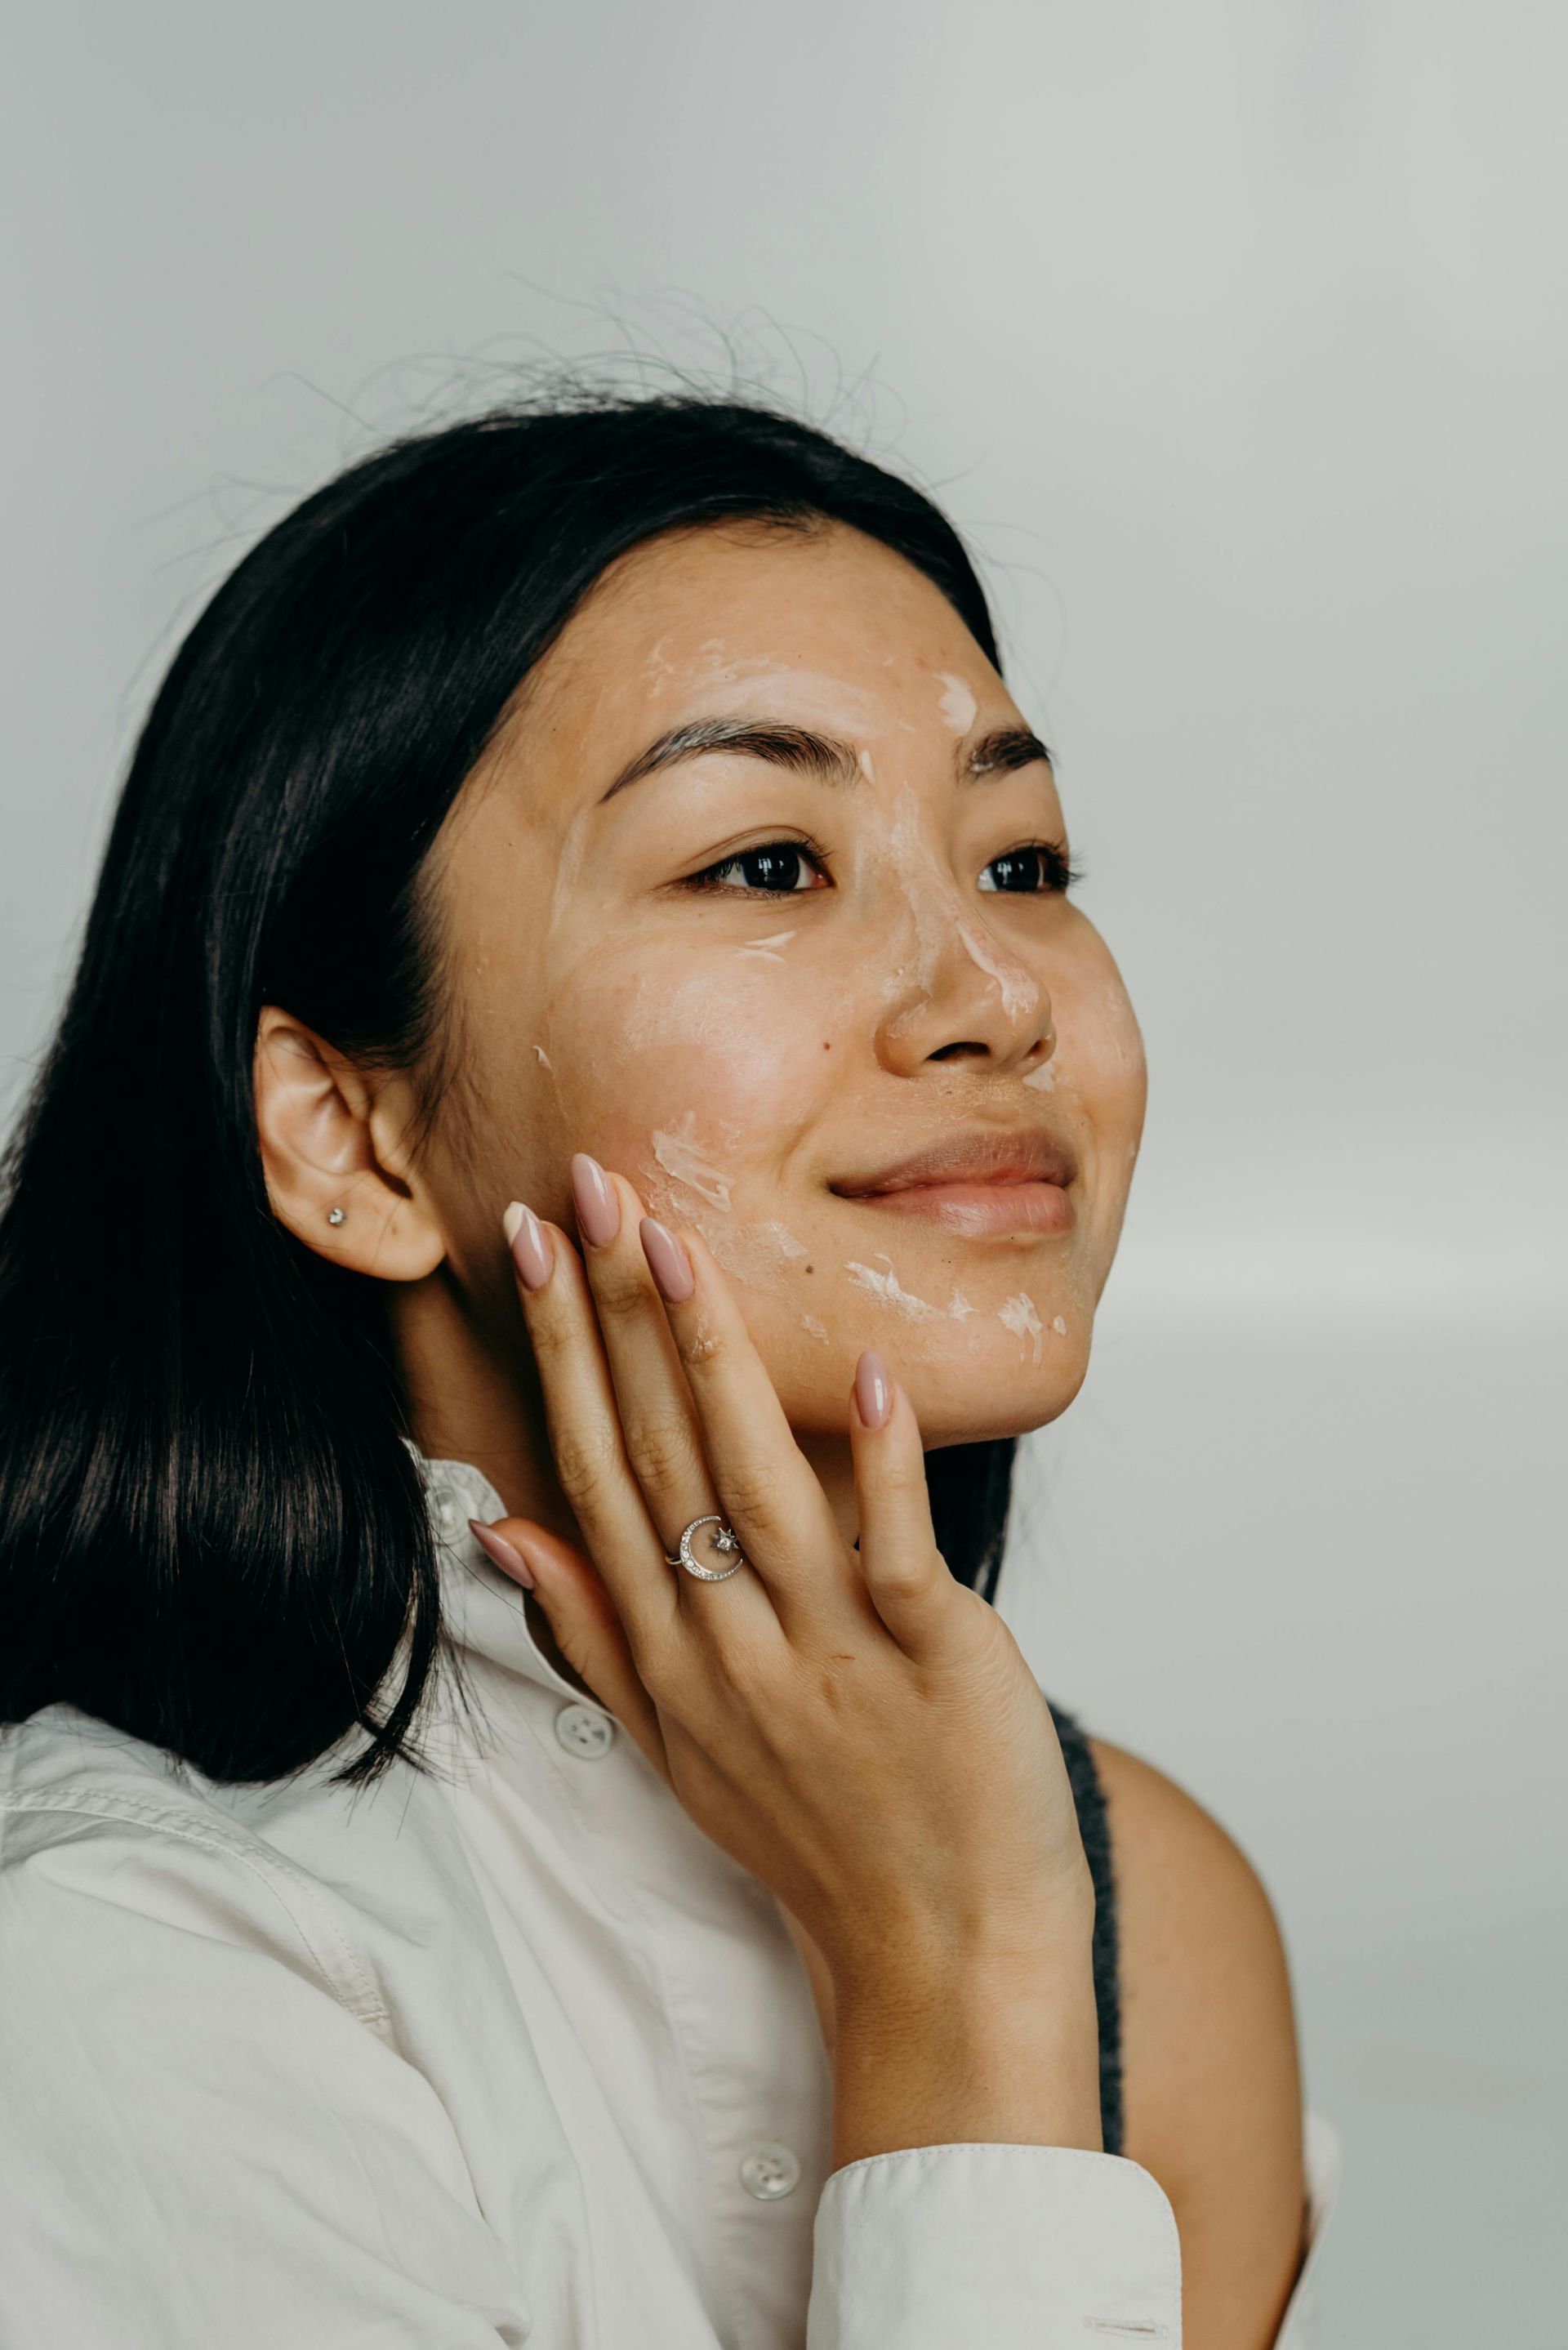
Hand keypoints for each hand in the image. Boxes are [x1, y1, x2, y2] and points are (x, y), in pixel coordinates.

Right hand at [476, 1154, 1101, 2158]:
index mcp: (668, 1654)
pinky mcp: (931, 1660)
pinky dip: (881, 1464)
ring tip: (677, 1246)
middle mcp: (727, 1645)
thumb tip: (506, 1528)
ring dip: (711, 1361)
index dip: (559, 1353)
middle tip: (585, 1190)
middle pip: (655, 1457)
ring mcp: (828, 1652)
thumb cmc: (813, 1835)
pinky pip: (894, 1549)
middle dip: (612, 1317)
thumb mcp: (673, 1743)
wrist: (940, 1956)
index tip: (531, 1247)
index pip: (594, 1474)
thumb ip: (591, 1629)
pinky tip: (866, 1371)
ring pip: (754, 1485)